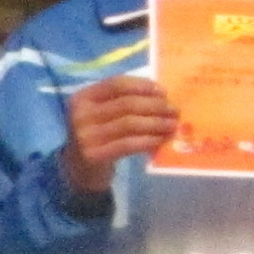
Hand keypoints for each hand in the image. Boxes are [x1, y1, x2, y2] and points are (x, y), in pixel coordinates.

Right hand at [63, 75, 177, 200]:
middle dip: (155, 106)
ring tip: (172, 125)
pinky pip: (128, 144)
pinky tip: (161, 140)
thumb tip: (161, 96)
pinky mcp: (94, 155)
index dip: (142, 86)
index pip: (116, 84)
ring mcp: (85, 136)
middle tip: (174, 111)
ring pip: (129, 124)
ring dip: (156, 123)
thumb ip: (123, 101)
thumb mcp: (102, 114)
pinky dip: (148, 141)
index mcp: (83, 97)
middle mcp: (81, 114)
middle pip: (126, 104)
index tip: (163, 92)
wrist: (79, 169)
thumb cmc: (98, 135)